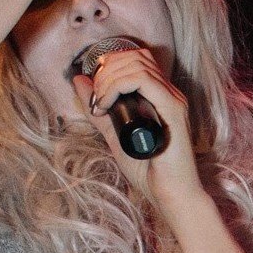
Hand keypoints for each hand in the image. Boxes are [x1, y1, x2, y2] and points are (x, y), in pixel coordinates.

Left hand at [73, 44, 207, 208]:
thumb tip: (79, 81)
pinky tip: (107, 105)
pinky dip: (117, 86)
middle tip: (95, 98)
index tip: (94, 92)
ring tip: (100, 103)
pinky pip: (142, 80)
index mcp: (160, 96)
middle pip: (135, 56)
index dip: (110, 65)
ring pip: (136, 64)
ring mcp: (173, 100)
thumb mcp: (114, 136)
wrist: (170, 195)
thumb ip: (99, 111)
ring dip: (108, 78)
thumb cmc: (149, 172)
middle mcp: (169, 93)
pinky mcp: (173, 109)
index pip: (135, 59)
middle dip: (106, 70)